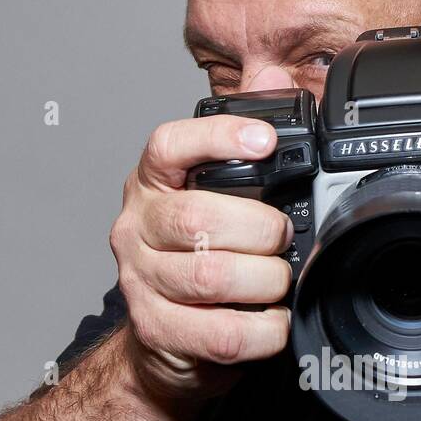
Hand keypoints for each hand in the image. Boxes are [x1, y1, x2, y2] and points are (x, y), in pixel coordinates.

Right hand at [109, 68, 297, 411]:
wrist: (165, 338)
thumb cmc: (196, 258)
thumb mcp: (217, 197)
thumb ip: (244, 142)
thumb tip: (273, 82)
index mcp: (153, 185)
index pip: (169, 146)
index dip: (217, 138)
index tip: (264, 140)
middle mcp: (138, 229)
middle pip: (198, 218)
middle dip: (261, 230)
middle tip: (282, 239)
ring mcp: (141, 281)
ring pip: (211, 277)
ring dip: (264, 281)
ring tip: (277, 283)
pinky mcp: (158, 329)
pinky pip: (223, 332)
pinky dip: (263, 330)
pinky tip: (272, 321)